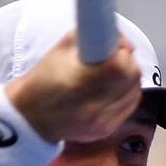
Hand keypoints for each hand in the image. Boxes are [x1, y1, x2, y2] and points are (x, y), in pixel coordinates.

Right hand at [4, 30, 141, 143]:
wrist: (31, 116)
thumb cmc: (43, 79)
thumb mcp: (60, 49)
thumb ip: (90, 36)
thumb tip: (116, 35)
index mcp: (80, 82)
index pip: (121, 63)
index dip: (122, 49)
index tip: (115, 43)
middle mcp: (94, 105)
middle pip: (132, 77)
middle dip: (127, 61)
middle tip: (115, 56)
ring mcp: (103, 120)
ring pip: (134, 92)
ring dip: (129, 78)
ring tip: (114, 73)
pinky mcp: (107, 129)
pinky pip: (129, 107)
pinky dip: (127, 94)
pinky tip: (115, 89)